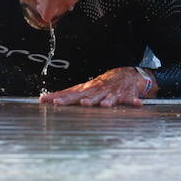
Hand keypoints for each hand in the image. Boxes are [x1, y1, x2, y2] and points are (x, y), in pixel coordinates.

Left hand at [39, 66, 154, 107]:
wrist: (128, 75)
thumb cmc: (105, 85)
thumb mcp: (87, 89)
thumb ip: (71, 96)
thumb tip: (49, 99)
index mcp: (87, 89)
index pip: (68, 93)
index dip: (56, 97)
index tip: (43, 100)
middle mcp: (98, 90)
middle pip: (83, 96)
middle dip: (70, 100)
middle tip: (59, 104)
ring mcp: (112, 92)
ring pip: (105, 97)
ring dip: (101, 100)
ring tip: (96, 104)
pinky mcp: (126, 95)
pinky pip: (130, 99)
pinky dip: (133, 101)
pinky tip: (136, 104)